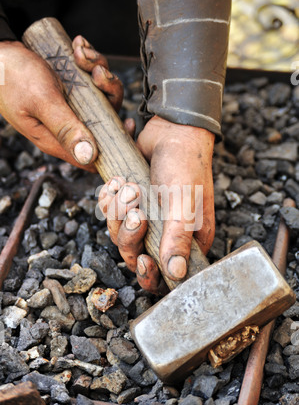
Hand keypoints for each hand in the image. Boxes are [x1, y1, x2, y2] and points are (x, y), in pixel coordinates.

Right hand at [0, 37, 128, 171]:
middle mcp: (68, 125)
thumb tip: (90, 156)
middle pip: (106, 120)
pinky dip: (89, 62)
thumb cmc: (13, 77)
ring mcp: (71, 106)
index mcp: (58, 139)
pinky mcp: (71, 89)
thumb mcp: (41, 102)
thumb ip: (65, 128)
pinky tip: (78, 48)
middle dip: (109, 93)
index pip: (94, 157)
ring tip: (83, 54)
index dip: (116, 144)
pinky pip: (91, 80)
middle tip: (97, 73)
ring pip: (101, 96)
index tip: (128, 125)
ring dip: (99, 71)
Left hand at [98, 116, 214, 294]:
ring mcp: (148, 219)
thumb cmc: (185, 163)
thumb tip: (176, 274)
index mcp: (188, 240)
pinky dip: (108, 201)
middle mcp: (167, 234)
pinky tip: (117, 182)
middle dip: (129, 235)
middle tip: (135, 211)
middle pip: (136, 255)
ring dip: (118, 213)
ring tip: (129, 187)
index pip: (167, 275)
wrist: (171, 129)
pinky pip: (110, 214)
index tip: (143, 260)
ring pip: (119, 235)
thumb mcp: (184, 201)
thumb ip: (178, 237)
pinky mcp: (131, 204)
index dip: (151, 275)